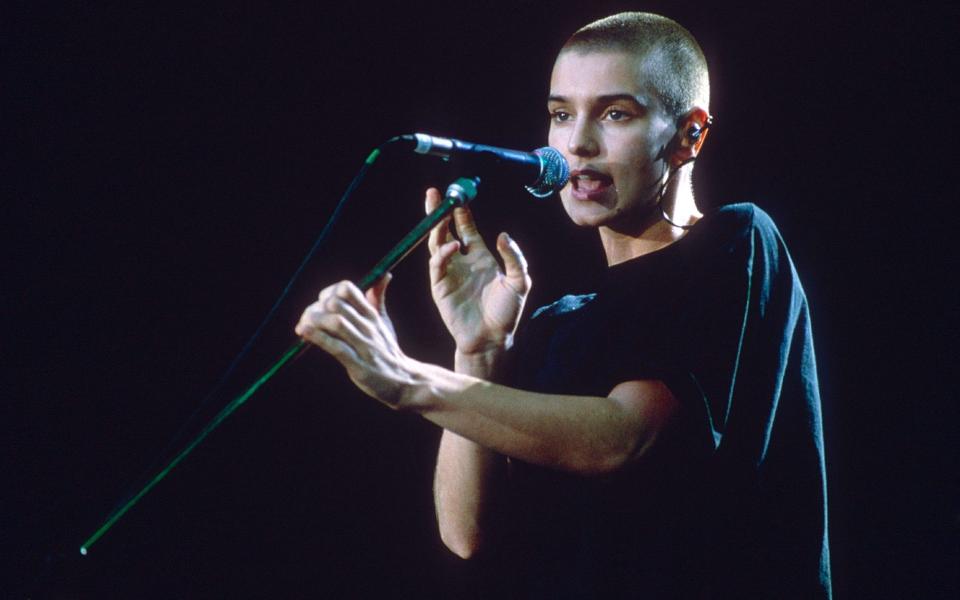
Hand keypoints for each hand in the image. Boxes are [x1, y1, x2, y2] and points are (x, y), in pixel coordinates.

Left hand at [295, 275, 413, 407]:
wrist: (404, 380)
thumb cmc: (388, 350)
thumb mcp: (384, 322)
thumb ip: (378, 298)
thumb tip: (384, 275)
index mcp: (371, 314)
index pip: (346, 289)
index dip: (328, 293)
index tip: (321, 306)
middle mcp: (367, 326)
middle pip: (335, 304)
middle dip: (315, 308)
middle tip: (308, 320)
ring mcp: (364, 345)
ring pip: (335, 323)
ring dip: (314, 321)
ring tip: (304, 327)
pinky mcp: (358, 365)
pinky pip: (336, 347)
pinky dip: (317, 338)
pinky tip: (304, 332)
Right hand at [425, 188, 530, 355]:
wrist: (491, 339)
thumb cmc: (506, 313)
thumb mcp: (519, 282)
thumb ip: (514, 257)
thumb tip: (503, 235)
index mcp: (480, 257)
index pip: (466, 228)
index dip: (462, 212)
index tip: (459, 195)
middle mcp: (462, 261)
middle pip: (446, 230)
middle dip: (440, 211)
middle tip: (436, 192)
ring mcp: (449, 273)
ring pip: (437, 242)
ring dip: (436, 226)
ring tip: (437, 209)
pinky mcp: (439, 286)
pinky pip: (437, 263)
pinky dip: (443, 252)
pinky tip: (454, 245)